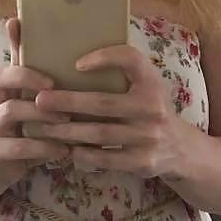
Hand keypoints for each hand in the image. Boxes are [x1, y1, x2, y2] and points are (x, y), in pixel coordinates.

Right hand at [0, 18, 70, 188]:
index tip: (41, 51)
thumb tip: (62, 54)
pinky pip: (17, 147)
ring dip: (41, 113)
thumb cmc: (20, 132)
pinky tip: (63, 150)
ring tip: (67, 119)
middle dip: (28, 78)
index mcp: (4, 90)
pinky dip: (43, 147)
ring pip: (10, 111)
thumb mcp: (29, 108)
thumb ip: (41, 86)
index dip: (16, 50)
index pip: (7, 59)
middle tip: (55, 86)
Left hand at [35, 44, 190, 177]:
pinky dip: (81, 154)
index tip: (76, 64)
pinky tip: (64, 148)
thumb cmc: (151, 108)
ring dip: (66, 131)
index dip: (105, 57)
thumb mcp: (147, 84)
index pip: (131, 60)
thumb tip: (74, 59)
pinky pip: (104, 159)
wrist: (180, 148)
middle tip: (39, 100)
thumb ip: (123, 70)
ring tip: (41, 127)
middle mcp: (153, 108)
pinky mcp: (142, 162)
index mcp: (152, 83)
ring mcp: (148, 137)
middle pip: (103, 103)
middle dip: (68, 101)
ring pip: (98, 134)